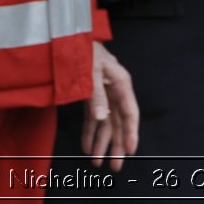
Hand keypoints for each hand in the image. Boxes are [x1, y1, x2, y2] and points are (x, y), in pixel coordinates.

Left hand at [80, 42, 137, 169]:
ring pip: (107, 123)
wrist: (72, 37)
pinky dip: (90, 132)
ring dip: (102, 142)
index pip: (129, 112)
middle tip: (115, 166)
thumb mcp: (91, 71)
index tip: (131, 150)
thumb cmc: (85, 51)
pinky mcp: (93, 95)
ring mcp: (105, 94)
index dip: (131, 132)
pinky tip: (86, 146)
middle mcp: (116, 91)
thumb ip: (97, 95)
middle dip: (117, 145)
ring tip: (97, 161)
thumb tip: (102, 118)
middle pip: (119, 122)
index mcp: (121, 83)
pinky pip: (94, 117)